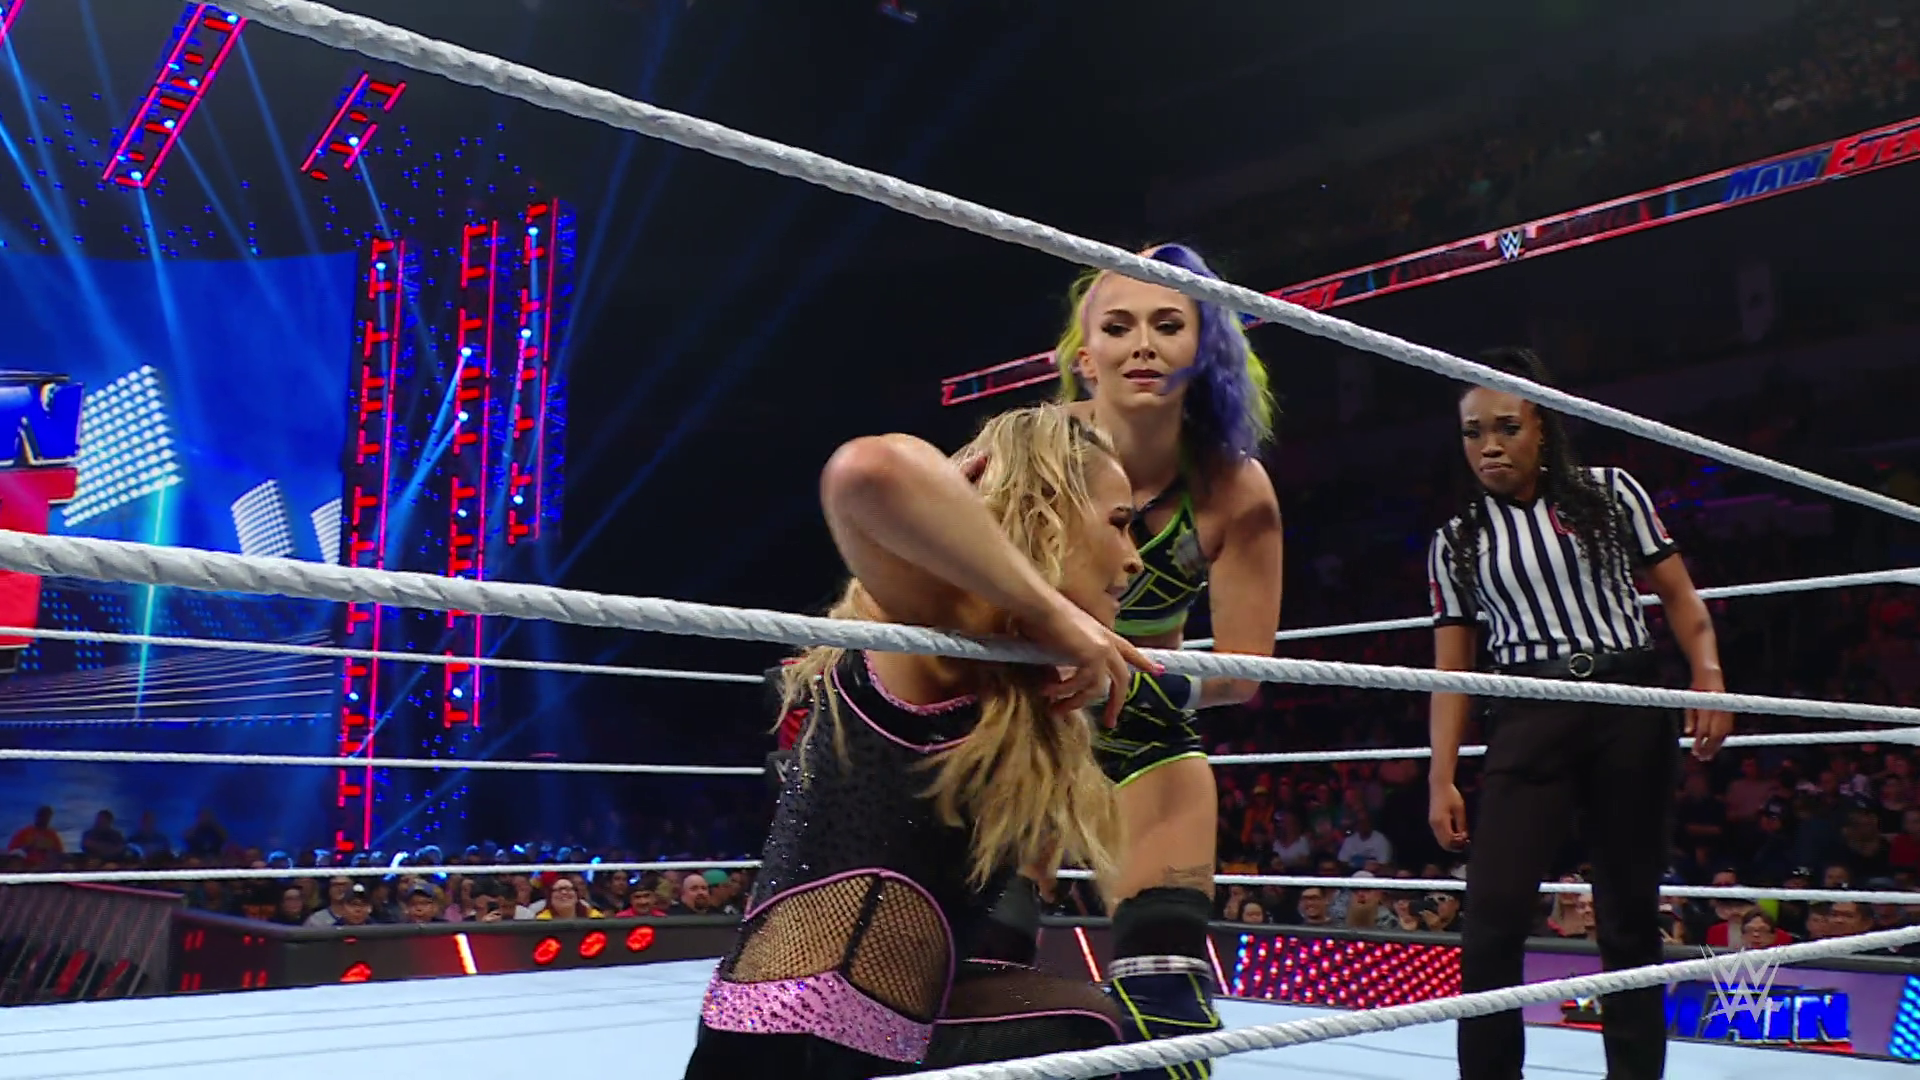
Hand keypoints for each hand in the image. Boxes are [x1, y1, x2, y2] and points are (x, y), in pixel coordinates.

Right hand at [1018, 593, 1158, 728]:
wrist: (1039, 607)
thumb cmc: (1044, 618)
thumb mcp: (1064, 639)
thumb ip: (1071, 657)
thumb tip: (1060, 678)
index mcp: (1104, 635)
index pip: (1130, 651)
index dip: (1143, 661)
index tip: (1158, 671)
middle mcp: (1108, 643)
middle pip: (1122, 679)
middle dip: (1116, 704)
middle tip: (1110, 723)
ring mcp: (1103, 651)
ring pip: (1098, 689)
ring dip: (1075, 702)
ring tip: (1056, 709)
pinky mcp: (1093, 658)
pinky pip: (1083, 687)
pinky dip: (1064, 693)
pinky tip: (1047, 693)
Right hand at [1428, 783, 1467, 850]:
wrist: (1439, 785)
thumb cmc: (1451, 795)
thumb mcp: (1460, 809)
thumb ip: (1461, 824)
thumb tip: (1464, 837)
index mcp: (1441, 821)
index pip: (1449, 840)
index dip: (1458, 844)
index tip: (1467, 840)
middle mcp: (1434, 824)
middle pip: (1443, 843)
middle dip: (1454, 846)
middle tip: (1465, 842)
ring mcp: (1432, 823)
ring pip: (1440, 840)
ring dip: (1450, 842)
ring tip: (1461, 838)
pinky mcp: (1432, 822)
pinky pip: (1439, 835)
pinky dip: (1447, 838)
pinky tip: (1455, 834)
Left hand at [1684, 670, 1734, 760]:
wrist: (1710, 676)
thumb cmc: (1697, 689)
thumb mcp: (1689, 703)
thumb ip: (1689, 719)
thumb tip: (1688, 733)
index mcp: (1708, 708)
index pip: (1704, 730)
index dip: (1699, 743)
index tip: (1694, 751)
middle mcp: (1719, 711)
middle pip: (1715, 735)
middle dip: (1708, 748)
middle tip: (1701, 757)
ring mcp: (1727, 713)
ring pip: (1723, 735)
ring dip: (1716, 747)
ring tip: (1707, 756)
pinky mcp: (1731, 714)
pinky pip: (1728, 731)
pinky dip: (1721, 740)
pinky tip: (1715, 746)